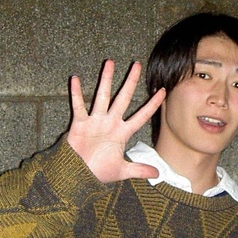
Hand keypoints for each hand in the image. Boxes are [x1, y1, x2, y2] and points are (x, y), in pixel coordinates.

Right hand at [67, 60, 164, 182]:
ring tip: (109, 63)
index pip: (141, 116)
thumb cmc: (99, 172)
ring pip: (102, 96)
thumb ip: (139, 169)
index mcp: (122, 133)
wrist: (78, 175)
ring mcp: (95, 121)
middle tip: (137, 64)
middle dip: (130, 82)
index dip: (152, 105)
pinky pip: (79, 106)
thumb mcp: (122, 170)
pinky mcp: (80, 124)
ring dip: (105, 80)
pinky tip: (76, 79)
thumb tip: (158, 174)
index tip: (162, 91)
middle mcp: (110, 123)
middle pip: (123, 98)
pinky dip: (76, 93)